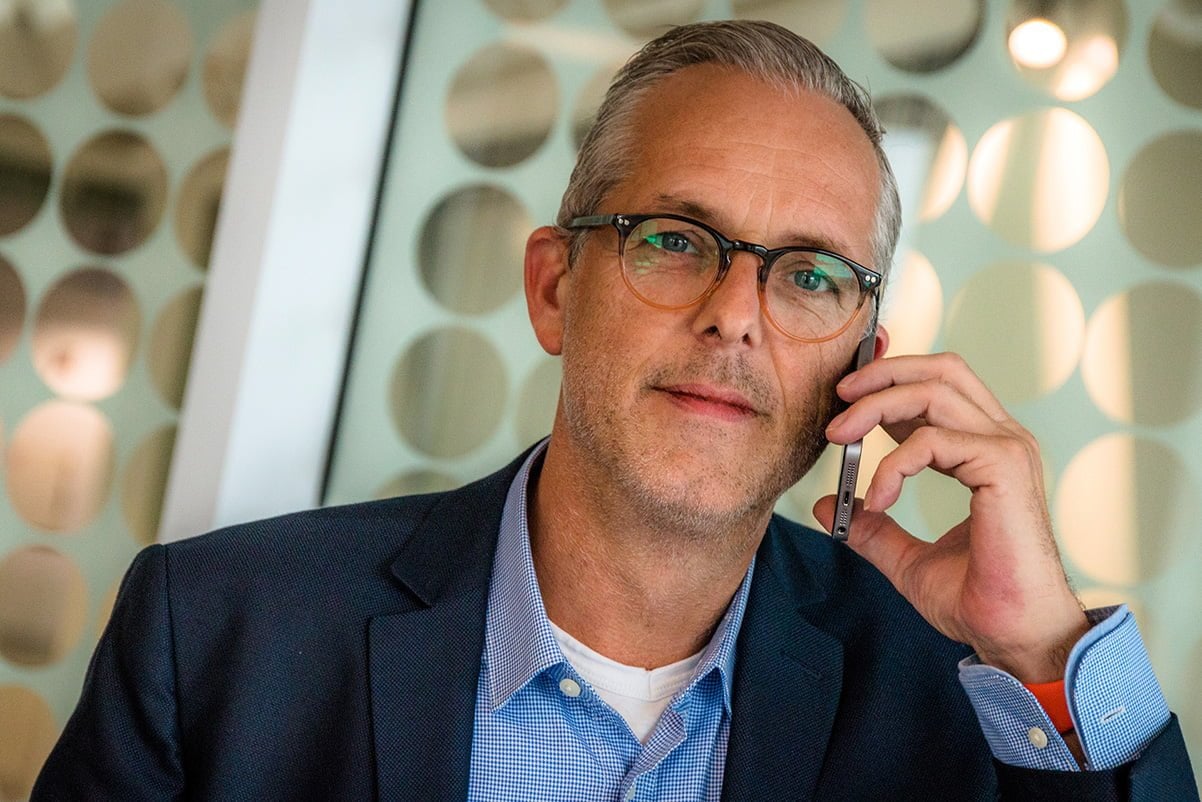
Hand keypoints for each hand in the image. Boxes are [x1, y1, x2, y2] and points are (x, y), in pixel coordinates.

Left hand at [814, 352, 1088, 682]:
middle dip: (884, 373)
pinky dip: (892, 464)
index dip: (894, 375)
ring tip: (839, 437)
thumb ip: (873, 528)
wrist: (1013, 635)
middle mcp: (1003, 440)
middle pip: (943, 369)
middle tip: (839, 397)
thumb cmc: (977, 600)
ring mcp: (1008, 449)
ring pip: (934, 391)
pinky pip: (932, 440)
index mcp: (988, 450)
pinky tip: (877, 499)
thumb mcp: (907, 559)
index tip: (847, 394)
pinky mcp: (1005, 467)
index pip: (943, 383)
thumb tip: (829, 507)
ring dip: (876, 407)